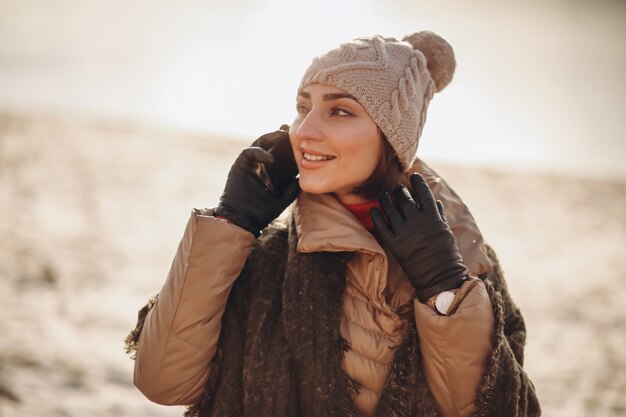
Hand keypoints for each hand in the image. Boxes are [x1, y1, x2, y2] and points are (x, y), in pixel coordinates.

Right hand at [214, 126, 299, 235]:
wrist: (243, 219)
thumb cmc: (262, 212)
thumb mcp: (282, 200)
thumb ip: (292, 189)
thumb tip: (302, 178)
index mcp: (275, 172)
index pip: (286, 154)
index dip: (295, 147)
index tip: (305, 140)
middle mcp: (264, 165)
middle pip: (275, 145)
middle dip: (284, 136)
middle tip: (293, 129)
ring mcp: (252, 163)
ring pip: (262, 143)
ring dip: (272, 137)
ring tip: (282, 133)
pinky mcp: (241, 165)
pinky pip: (250, 152)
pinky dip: (260, 151)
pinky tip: (270, 158)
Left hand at [370, 173, 466, 301]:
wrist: (439, 276)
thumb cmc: (447, 255)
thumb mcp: (446, 232)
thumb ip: (439, 216)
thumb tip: (436, 202)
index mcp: (432, 217)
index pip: (424, 193)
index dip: (418, 183)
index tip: (414, 177)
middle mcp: (417, 221)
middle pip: (404, 199)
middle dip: (400, 191)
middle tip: (398, 189)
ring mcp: (404, 232)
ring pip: (390, 209)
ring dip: (386, 200)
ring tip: (383, 194)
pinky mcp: (394, 243)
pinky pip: (382, 226)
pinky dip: (376, 216)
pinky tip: (374, 209)